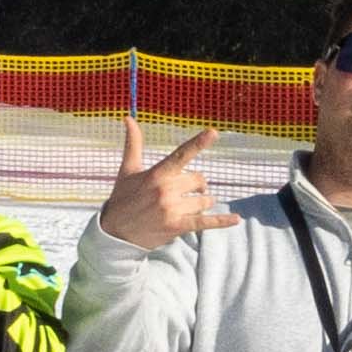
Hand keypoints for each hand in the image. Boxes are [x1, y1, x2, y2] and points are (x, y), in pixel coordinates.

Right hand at [101, 123, 220, 249]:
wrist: (115, 233)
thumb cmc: (123, 198)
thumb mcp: (127, 170)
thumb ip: (134, 144)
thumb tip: (128, 117)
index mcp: (156, 174)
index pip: (181, 155)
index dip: (198, 143)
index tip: (213, 132)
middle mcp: (166, 191)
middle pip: (198, 180)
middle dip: (196, 185)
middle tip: (185, 191)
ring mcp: (172, 210)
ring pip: (203, 200)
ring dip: (201, 202)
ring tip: (188, 206)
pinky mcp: (177, 227)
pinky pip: (205, 223)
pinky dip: (222, 221)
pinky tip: (236, 219)